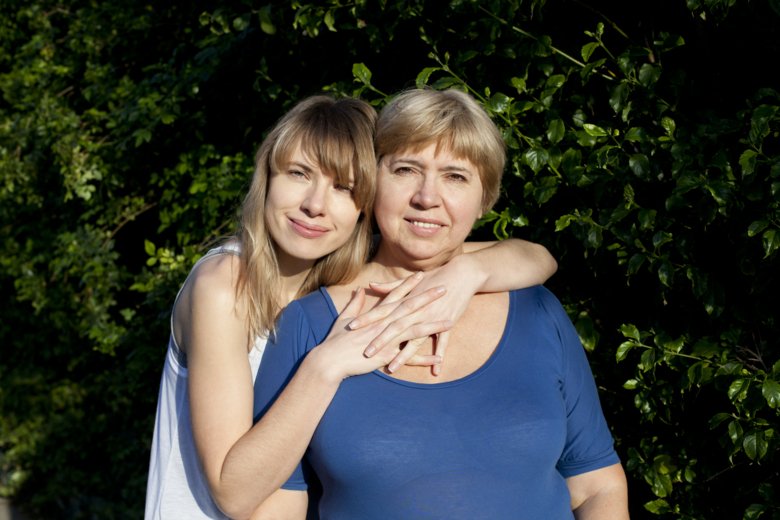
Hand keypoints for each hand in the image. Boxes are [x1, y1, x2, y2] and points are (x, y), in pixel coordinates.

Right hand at [316, 273, 452, 380]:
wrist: (328, 361)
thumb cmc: (335, 341)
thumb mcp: (345, 319)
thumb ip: (355, 304)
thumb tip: (360, 290)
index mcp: (375, 315)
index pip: (395, 295)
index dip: (409, 285)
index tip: (422, 275)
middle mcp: (383, 324)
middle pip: (409, 307)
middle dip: (428, 297)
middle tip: (444, 288)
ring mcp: (386, 340)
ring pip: (414, 329)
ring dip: (433, 324)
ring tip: (451, 319)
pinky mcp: (386, 356)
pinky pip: (409, 357)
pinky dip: (425, 358)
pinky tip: (440, 357)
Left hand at [350, 255, 482, 374]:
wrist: (462, 274)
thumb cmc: (435, 276)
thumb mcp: (411, 281)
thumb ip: (390, 287)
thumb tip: (371, 285)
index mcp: (407, 300)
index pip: (382, 311)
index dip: (367, 318)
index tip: (351, 326)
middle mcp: (417, 310)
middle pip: (395, 327)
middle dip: (380, 340)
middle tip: (365, 352)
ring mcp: (433, 318)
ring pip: (415, 339)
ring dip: (404, 354)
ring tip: (392, 367)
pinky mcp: (448, 324)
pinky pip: (443, 342)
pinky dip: (439, 356)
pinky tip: (435, 371)